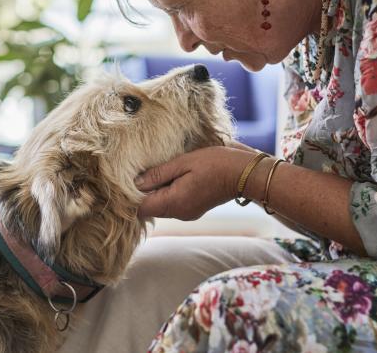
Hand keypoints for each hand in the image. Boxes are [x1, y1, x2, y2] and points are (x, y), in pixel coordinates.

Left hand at [134, 146, 254, 219]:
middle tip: (144, 169)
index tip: (131, 177)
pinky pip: (173, 203)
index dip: (132, 195)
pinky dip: (169, 191)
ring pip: (161, 205)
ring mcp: (187, 213)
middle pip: (150, 208)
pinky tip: (174, 175)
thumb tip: (136, 182)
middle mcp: (179, 214)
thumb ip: (158, 174)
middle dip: (144, 191)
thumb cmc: (216, 163)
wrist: (245, 173)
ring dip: (157, 190)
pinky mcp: (194, 209)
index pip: (141, 209)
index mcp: (174, 203)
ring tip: (161, 169)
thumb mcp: (184, 162)